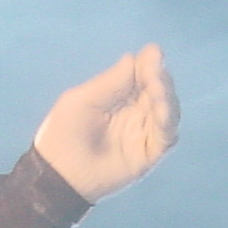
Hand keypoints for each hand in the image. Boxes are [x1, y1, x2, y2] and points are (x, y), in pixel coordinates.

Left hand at [33, 44, 178, 203]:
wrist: (59, 173)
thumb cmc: (64, 133)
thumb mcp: (83, 99)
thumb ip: (111, 82)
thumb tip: (134, 58)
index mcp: (119, 95)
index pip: (142, 73)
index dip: (150, 62)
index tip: (153, 54)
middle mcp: (136, 111)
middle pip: (159, 88)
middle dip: (160, 78)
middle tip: (153, 74)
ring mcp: (143, 132)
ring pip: (168, 110)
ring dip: (167, 97)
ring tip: (157, 90)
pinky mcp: (148, 154)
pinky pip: (167, 137)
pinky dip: (168, 123)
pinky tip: (161, 112)